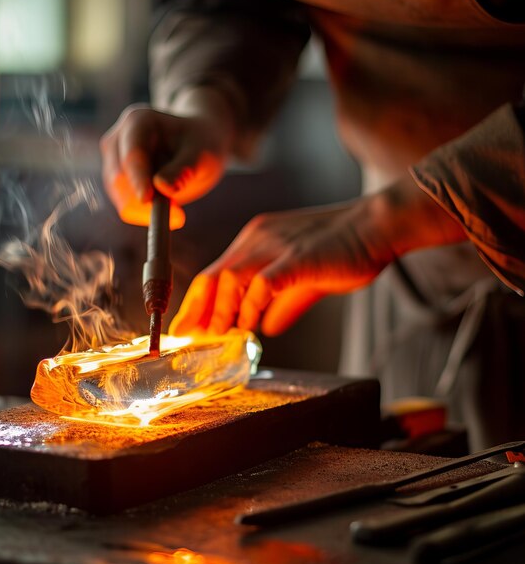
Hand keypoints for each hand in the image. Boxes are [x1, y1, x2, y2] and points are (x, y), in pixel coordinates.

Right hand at [100, 91, 234, 228]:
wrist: (195, 147)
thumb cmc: (200, 145)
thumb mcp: (201, 155)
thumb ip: (183, 169)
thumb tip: (162, 186)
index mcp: (139, 121)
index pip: (132, 154)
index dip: (138, 178)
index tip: (147, 200)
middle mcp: (119, 138)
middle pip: (119, 177)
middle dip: (143, 200)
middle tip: (178, 215)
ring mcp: (114, 160)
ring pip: (120, 195)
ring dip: (145, 210)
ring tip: (177, 210)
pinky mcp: (116, 180)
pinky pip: (125, 205)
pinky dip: (144, 213)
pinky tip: (168, 209)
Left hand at [170, 179, 466, 336]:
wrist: (378, 226)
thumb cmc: (345, 249)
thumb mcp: (305, 278)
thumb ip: (284, 303)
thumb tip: (267, 328)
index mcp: (256, 239)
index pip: (216, 272)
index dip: (199, 302)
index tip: (188, 327)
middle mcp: (258, 239)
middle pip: (213, 276)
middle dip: (196, 310)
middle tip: (186, 337)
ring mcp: (275, 246)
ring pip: (230, 279)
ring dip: (220, 311)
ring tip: (215, 337)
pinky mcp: (296, 258)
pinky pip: (262, 284)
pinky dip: (251, 307)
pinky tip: (251, 327)